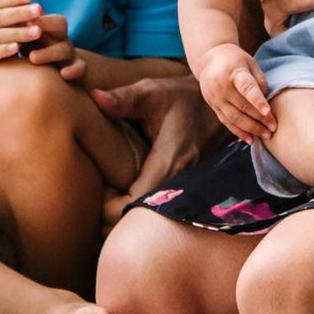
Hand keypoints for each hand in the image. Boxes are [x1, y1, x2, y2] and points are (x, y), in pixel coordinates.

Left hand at [24, 12, 84, 80]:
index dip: (35, 14)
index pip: (42, 12)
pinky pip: (80, 68)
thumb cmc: (33, 54)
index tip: (22, 17)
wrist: (59, 76)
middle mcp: (60, 37)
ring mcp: (69, 54)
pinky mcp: (78, 70)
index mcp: (46, 28)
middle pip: (59, 24)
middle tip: (27, 27)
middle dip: (44, 24)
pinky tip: (64, 74)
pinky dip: (73, 70)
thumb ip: (16, 29)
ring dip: (48, 52)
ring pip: (64, 49)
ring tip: (32, 57)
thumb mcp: (25, 40)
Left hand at [92, 73, 224, 228]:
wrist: (218, 106)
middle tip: (101, 193)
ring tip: (112, 192)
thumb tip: (95, 98)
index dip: (111, 206)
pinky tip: (129, 190)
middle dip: (116, 216)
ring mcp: (186, 190)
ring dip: (128, 213)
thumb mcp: (152, 92)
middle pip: (141, 222)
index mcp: (169, 164)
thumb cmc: (182, 97)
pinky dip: (142, 208)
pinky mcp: (186, 190)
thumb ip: (123, 99)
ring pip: (151, 220)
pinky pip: (160, 211)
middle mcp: (180, 184)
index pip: (135, 206)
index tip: (101, 188)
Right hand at [191, 45, 275, 144]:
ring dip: (251, 129)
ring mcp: (216, 97)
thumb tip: (266, 104)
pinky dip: (238, 132)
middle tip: (273, 128)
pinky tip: (250, 139)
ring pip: (234, 117)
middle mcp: (222, 86)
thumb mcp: (250, 63)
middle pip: (242, 106)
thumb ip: (259, 81)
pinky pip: (226, 122)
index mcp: (234, 72)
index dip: (257, 101)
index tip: (268, 112)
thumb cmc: (236, 60)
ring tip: (265, 135)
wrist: (210, 58)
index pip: (247, 88)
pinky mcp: (213, 106)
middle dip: (259, 119)